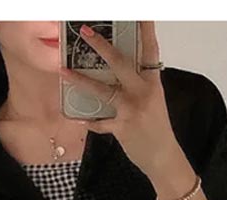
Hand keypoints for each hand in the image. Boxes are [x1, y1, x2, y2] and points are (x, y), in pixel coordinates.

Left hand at [58, 21, 183, 180]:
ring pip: (102, 90)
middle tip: (85, 32)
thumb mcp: (153, 102)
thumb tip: (120, 74)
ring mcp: (131, 109)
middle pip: (121, 63)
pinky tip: (79, 118)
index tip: (139, 14)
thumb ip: (138, 86)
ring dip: (80, 81)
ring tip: (64, 72)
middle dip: (102, 46)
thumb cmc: (157, 130)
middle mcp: (143, 92)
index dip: (145, 30)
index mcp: (153, 83)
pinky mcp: (122, 127)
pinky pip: (99, 122)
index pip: (149, 50)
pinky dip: (90, 121)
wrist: (163, 157)